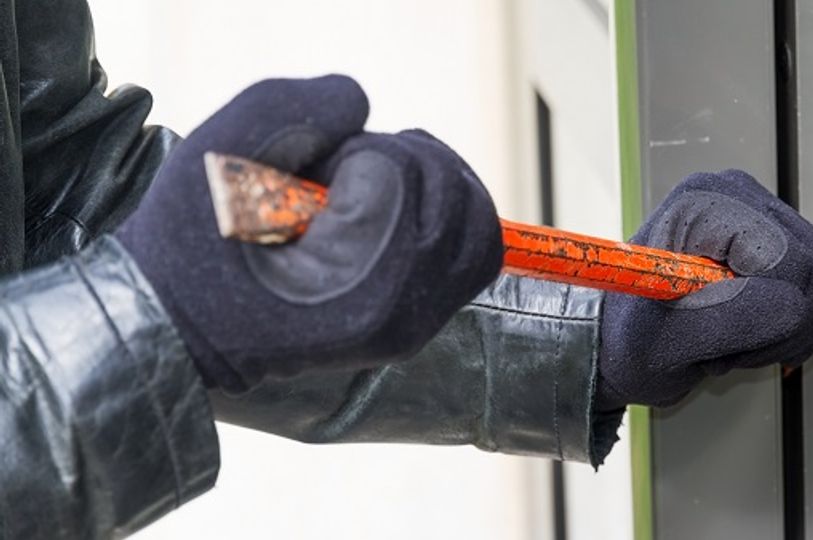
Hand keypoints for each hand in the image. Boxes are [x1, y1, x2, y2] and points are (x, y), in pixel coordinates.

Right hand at [117, 76, 502, 392]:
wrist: (182, 327)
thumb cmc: (193, 243)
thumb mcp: (220, 154)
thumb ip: (300, 109)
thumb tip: (363, 106)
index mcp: (357, 281)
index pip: (401, 171)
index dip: (355, 152)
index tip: (308, 180)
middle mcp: (402, 312)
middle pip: (453, 190)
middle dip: (401, 161)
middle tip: (343, 178)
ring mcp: (416, 324)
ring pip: (477, 224)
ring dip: (432, 184)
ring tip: (376, 189)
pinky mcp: (418, 323)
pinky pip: (471, 254)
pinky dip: (445, 217)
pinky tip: (396, 211)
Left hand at [596, 169, 812, 408]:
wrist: (624, 347)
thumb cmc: (629, 339)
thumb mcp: (666, 338)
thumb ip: (727, 317)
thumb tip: (793, 307)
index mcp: (703, 203)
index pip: (785, 257)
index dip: (764, 309)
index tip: (717, 332)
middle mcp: (739, 199)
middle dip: (779, 326)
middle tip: (725, 346)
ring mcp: (766, 220)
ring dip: (787, 333)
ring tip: (733, 341)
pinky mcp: (785, 247)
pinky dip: (795, 331)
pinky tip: (751, 336)